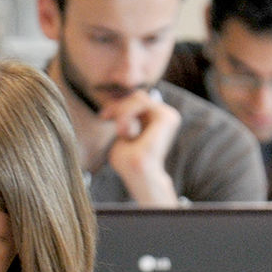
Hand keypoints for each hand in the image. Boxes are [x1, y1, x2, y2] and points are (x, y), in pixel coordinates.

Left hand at [98, 88, 182, 204]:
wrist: (138, 174)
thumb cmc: (128, 161)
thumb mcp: (122, 133)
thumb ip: (123, 117)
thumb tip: (118, 102)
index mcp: (156, 120)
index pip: (136, 101)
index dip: (117, 105)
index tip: (103, 117)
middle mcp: (165, 116)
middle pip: (137, 96)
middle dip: (117, 106)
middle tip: (105, 117)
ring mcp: (168, 115)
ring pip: (138, 97)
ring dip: (122, 112)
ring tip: (120, 132)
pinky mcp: (166, 117)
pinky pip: (141, 101)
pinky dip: (127, 113)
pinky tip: (124, 131)